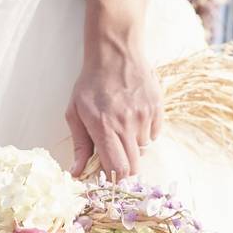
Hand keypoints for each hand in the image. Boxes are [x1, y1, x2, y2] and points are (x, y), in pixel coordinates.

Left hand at [65, 33, 162, 178]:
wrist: (115, 53)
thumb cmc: (91, 84)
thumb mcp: (75, 113)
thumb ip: (79, 145)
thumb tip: (77, 173)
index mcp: (104, 127)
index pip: (118, 168)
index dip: (115, 179)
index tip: (109, 177)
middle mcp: (127, 124)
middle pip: (135, 166)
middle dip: (125, 168)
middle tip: (116, 156)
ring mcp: (144, 116)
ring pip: (143, 149)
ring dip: (133, 146)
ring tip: (123, 126)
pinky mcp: (157, 108)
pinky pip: (154, 134)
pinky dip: (145, 132)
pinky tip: (134, 117)